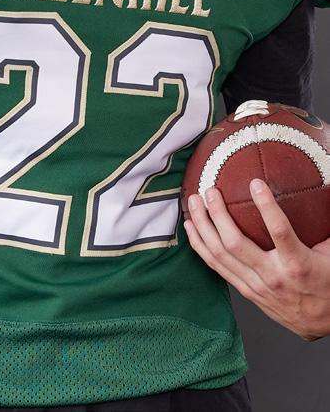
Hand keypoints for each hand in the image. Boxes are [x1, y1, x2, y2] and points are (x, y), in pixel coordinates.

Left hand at [184, 178, 329, 339]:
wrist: (326, 324)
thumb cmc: (328, 285)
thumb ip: (321, 228)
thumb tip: (320, 197)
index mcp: (297, 263)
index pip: (278, 230)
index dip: (266, 206)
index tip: (255, 183)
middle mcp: (273, 276)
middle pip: (235, 243)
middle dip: (217, 213)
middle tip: (210, 190)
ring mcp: (256, 286)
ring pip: (220, 255)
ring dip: (203, 226)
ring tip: (193, 202)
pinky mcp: (247, 292)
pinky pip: (217, 268)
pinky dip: (200, 247)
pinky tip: (191, 229)